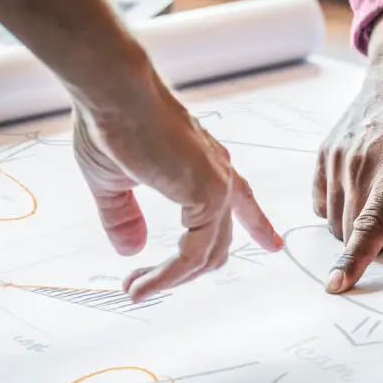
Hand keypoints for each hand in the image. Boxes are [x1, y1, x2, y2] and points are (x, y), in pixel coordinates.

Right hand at [73, 72, 282, 300]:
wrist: (112, 92)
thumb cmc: (110, 121)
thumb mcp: (113, 181)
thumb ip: (125, 217)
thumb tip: (131, 250)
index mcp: (204, 165)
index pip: (241, 201)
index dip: (257, 225)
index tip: (272, 245)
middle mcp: (218, 175)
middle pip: (218, 241)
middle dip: (182, 272)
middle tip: (142, 285)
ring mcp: (218, 187)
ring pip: (206, 255)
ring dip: (169, 280)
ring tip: (136, 290)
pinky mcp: (208, 197)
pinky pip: (192, 255)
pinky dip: (167, 276)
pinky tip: (143, 285)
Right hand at [315, 0, 382, 294]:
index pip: (370, 226)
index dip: (354, 259)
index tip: (337, 285)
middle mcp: (362, 166)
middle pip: (352, 231)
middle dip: (378, 242)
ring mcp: (339, 159)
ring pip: (335, 219)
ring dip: (360, 226)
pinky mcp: (326, 154)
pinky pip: (323, 201)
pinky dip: (341, 209)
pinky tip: (367, 191)